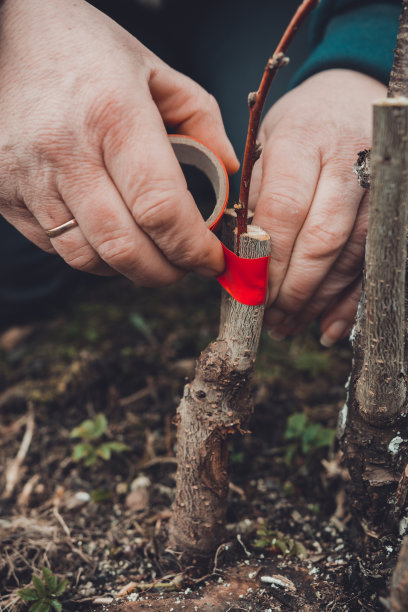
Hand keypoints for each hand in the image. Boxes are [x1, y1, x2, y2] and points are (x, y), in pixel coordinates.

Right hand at [0, 0, 237, 285]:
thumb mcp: (154, 70)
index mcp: (113, 115)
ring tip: (150, 255)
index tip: (211, 258)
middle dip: (165, 271)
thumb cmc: (86, 51)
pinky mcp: (4, 193)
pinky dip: (91, 256)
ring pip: (88, 257)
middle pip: (125, 246)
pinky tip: (109, 238)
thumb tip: (228, 171)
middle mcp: (66, 151)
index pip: (161, 208)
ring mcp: (28, 177)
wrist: (6, 36)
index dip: (193, 247)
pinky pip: (55, 248)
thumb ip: (201, 118)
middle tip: (184, 267)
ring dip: (128, 270)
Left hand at [250, 69, 385, 344]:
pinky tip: (328, 327)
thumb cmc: (299, 127)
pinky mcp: (394, 207)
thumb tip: (239, 262)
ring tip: (288, 325)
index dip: (268, 260)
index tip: (251, 291)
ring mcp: (379, 185)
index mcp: (303, 140)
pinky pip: (373, 262)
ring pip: (351, 256)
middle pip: (322, 239)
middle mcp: (348, 161)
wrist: (351, 98)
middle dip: (293, 288)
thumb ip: (255, 196)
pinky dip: (350, 300)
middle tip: (269, 318)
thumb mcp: (266, 145)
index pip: (284, 210)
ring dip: (318, 301)